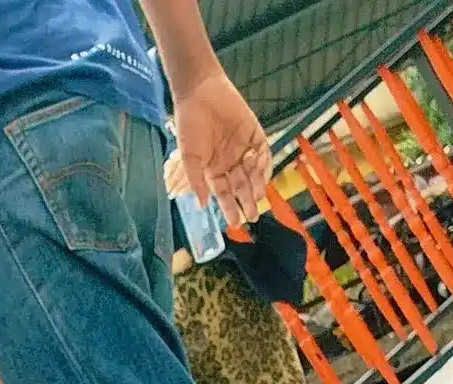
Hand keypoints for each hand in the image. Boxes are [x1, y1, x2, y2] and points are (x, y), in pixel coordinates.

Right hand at [173, 72, 272, 221]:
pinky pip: (263, 150)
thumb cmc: (189, 124)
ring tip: (257, 198)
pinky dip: (264, 162)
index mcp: (213, 170)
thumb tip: (203, 205)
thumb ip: (196, 180)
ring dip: (256, 185)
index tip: (235, 223)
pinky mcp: (253, 132)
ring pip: (253, 172)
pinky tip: (263, 173)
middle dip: (246, 201)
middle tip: (253, 216)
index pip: (224, 194)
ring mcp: (242, 147)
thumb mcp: (189, 157)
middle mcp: (229, 161)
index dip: (229, 208)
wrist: (199, 91)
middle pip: (241, 186)